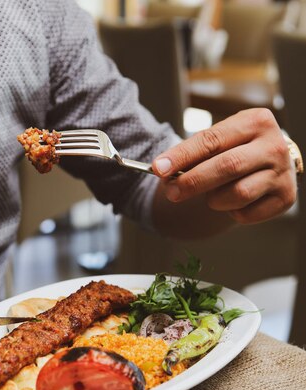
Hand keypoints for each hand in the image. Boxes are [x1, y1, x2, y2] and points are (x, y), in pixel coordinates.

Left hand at [152, 109, 296, 224]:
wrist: (268, 165)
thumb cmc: (237, 150)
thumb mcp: (220, 142)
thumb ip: (195, 153)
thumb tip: (163, 170)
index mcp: (255, 121)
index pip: (212, 140)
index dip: (182, 156)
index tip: (158, 168)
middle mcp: (274, 145)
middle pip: (227, 166)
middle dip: (193, 181)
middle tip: (171, 192)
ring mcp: (282, 172)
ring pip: (238, 193)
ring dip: (215, 199)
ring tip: (211, 196)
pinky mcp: (285, 197)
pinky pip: (247, 213)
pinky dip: (232, 212)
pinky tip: (233, 202)